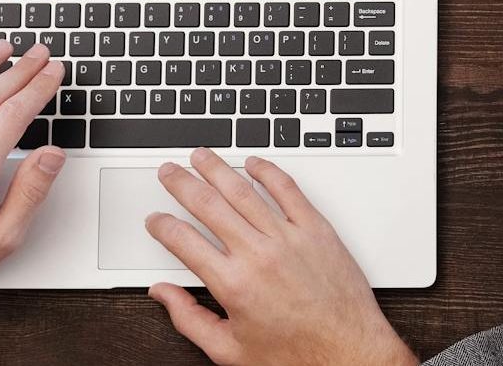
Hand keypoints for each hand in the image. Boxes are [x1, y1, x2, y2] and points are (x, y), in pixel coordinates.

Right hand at [145, 150, 417, 365]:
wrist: (347, 352)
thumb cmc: (295, 355)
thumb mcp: (229, 350)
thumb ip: (189, 318)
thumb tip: (162, 293)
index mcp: (233, 284)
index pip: (183, 241)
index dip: (162, 226)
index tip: (155, 219)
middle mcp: (259, 254)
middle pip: (209, 205)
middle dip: (182, 184)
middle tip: (168, 171)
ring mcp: (290, 238)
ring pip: (245, 191)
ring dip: (218, 169)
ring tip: (201, 156)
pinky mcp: (318, 230)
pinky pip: (289, 191)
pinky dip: (269, 172)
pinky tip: (254, 162)